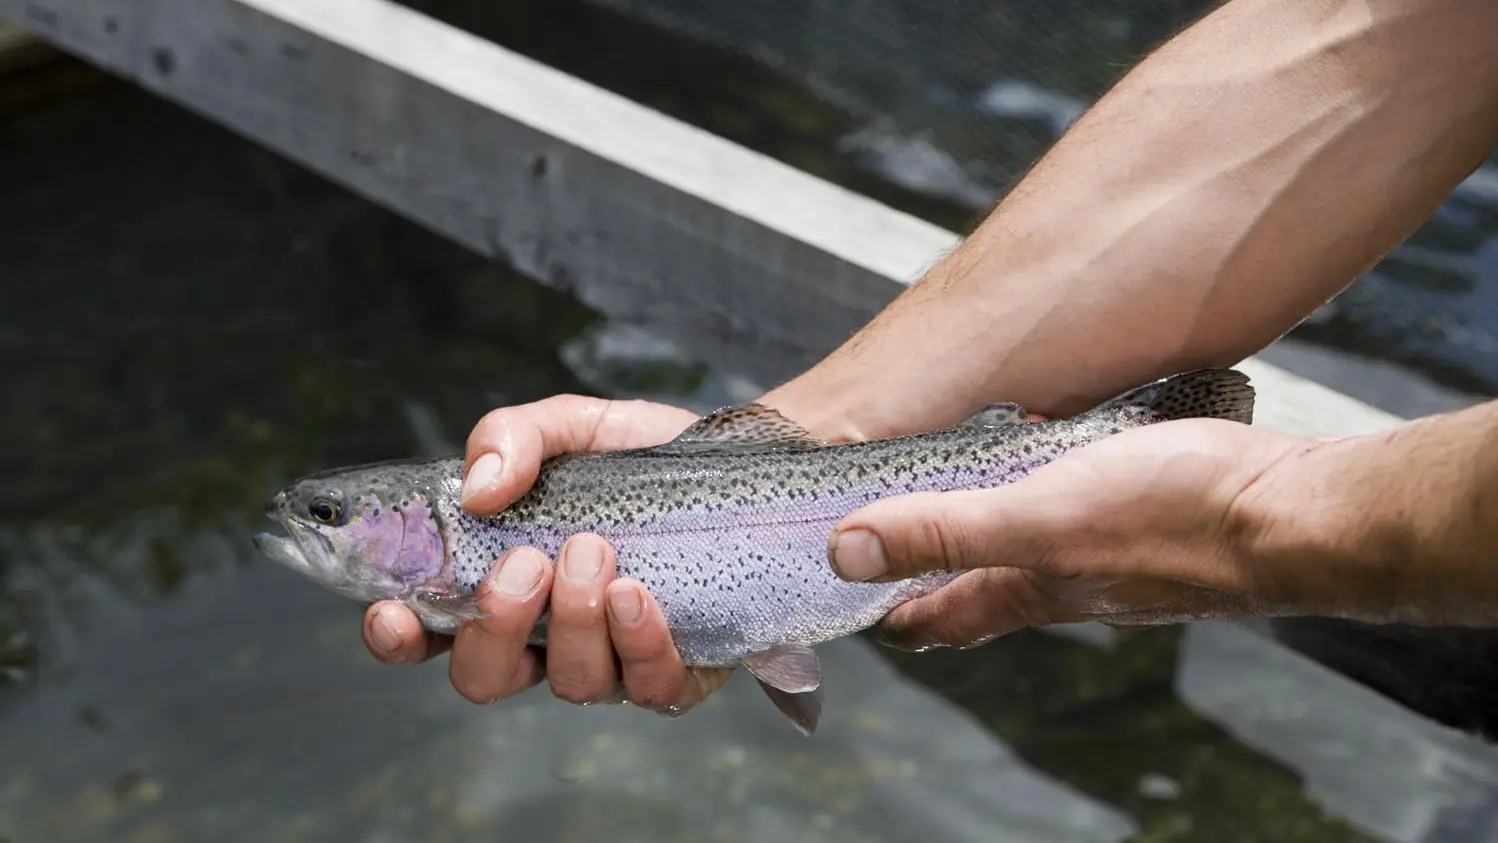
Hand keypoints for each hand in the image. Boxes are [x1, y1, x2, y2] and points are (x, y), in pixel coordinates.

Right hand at [361, 395, 731, 711]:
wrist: (743, 460)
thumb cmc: (642, 455)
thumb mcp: (571, 426)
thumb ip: (512, 438)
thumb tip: (478, 487)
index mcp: (500, 583)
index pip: (428, 631)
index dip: (397, 636)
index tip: (394, 612)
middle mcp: (547, 638)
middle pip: (485, 677)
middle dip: (495, 627)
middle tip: (526, 563)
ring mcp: (612, 663)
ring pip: (572, 684)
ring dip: (575, 621)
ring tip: (594, 552)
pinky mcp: (678, 673)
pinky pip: (651, 690)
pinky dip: (639, 645)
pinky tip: (639, 595)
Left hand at [824, 418, 1318, 649]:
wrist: (1293, 510)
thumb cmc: (1174, 522)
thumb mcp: (1038, 521)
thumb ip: (944, 533)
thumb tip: (847, 553)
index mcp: (1028, 590)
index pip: (941, 618)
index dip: (893, 614)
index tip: (854, 602)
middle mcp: (1066, 579)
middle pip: (981, 583)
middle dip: (932, 565)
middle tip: (890, 534)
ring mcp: (1111, 549)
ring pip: (1032, 540)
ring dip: (989, 519)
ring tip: (958, 478)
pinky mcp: (1149, 508)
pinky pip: (1079, 498)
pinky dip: (1048, 480)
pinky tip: (1051, 444)